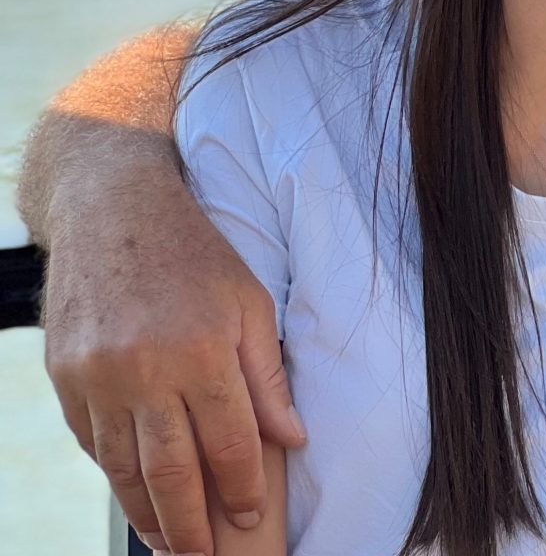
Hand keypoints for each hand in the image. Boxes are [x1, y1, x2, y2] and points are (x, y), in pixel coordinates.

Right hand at [42, 160, 304, 555]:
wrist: (113, 210)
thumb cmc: (196, 255)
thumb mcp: (250, 302)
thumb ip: (267, 377)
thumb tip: (292, 440)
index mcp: (203, 348)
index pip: (229, 441)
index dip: (240, 488)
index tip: (249, 519)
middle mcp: (146, 368)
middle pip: (170, 470)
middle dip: (191, 525)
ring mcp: (98, 377)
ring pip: (124, 468)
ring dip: (148, 514)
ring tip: (171, 542)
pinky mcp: (65, 378)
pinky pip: (92, 443)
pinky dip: (115, 474)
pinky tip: (135, 493)